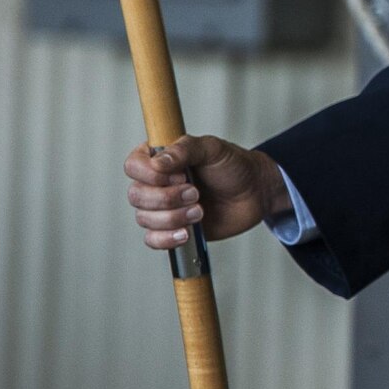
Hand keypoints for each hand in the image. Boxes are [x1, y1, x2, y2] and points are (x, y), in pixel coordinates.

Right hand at [122, 135, 287, 249]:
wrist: (255, 192)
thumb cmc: (234, 166)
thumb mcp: (212, 149)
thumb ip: (185, 149)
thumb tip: (158, 162)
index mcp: (159, 159)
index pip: (133, 166)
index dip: (152, 175)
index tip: (180, 175)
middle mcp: (155, 183)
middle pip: (136, 195)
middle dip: (167, 198)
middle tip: (196, 193)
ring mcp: (162, 208)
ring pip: (144, 219)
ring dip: (174, 217)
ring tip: (200, 211)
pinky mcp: (171, 229)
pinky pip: (153, 240)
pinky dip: (167, 238)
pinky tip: (186, 233)